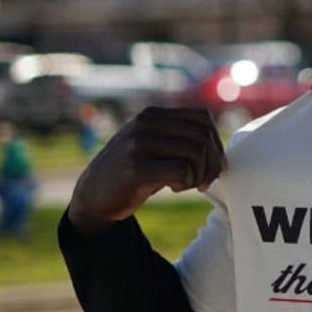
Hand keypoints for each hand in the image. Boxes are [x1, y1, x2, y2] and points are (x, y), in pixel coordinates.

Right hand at [66, 107, 226, 236]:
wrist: (92, 196)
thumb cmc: (131, 174)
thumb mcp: (153, 147)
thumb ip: (178, 139)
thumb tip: (219, 149)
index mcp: (152, 114)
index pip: (203, 118)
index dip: (216, 144)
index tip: (213, 166)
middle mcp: (145, 122)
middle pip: (203, 135)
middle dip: (213, 163)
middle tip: (206, 182)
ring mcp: (138, 143)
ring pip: (195, 152)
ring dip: (200, 175)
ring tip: (187, 184)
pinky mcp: (135, 167)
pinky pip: (182, 170)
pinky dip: (187, 182)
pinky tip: (174, 188)